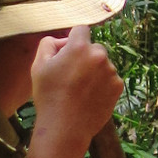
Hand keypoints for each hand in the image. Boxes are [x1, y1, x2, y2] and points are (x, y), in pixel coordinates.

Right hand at [27, 26, 122, 157]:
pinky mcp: (118, 86)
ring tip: (78, 90)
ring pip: (102, 64)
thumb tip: (62, 41)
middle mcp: (99, 55)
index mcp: (80, 47)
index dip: (73, 39)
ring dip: (94, 71)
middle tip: (70, 76)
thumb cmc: (48, 96)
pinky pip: (110, 79)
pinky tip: (88, 97)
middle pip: (93, 48)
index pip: (81, 29)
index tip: (68, 52)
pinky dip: (102, 85)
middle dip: (84, 57)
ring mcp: (111, 71)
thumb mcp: (38, 66)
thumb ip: (48, 44)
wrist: (65, 128)